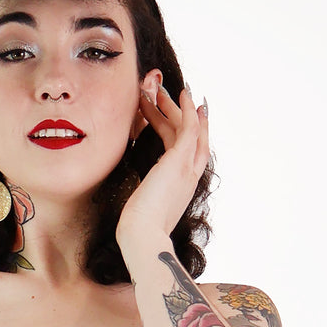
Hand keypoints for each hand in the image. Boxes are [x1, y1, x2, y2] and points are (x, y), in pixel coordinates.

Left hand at [116, 84, 208, 248]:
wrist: (143, 236)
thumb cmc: (137, 230)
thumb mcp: (142, 209)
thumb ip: (144, 198)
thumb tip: (133, 198)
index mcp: (181, 189)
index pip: (188, 156)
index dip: (187, 135)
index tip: (183, 118)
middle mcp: (189, 177)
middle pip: (193, 140)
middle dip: (182, 116)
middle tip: (170, 97)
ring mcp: (187, 168)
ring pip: (189, 130)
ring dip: (178, 108)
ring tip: (163, 90)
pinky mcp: (180, 160)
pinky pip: (188, 126)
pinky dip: (186, 109)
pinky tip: (181, 94)